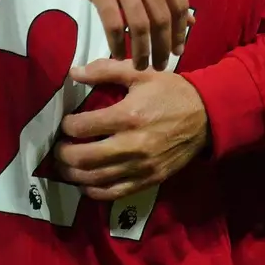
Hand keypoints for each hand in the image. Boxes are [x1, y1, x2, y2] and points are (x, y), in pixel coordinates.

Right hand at [42, 0, 189, 70]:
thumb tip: (188, 20)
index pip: (179, 3)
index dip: (180, 32)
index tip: (178, 50)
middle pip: (162, 18)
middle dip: (164, 48)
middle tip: (160, 65)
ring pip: (140, 25)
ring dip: (142, 51)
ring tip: (140, 64)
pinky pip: (114, 23)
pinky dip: (117, 43)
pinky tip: (117, 52)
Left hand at [54, 59, 208, 199]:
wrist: (207, 116)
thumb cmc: (170, 91)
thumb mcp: (140, 73)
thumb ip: (104, 71)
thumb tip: (72, 72)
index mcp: (128, 116)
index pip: (83, 127)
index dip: (67, 126)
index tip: (66, 123)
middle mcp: (132, 145)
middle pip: (85, 158)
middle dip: (64, 154)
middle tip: (58, 148)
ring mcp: (141, 166)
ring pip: (96, 179)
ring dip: (74, 174)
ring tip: (66, 166)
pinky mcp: (149, 180)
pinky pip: (115, 193)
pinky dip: (95, 191)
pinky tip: (86, 183)